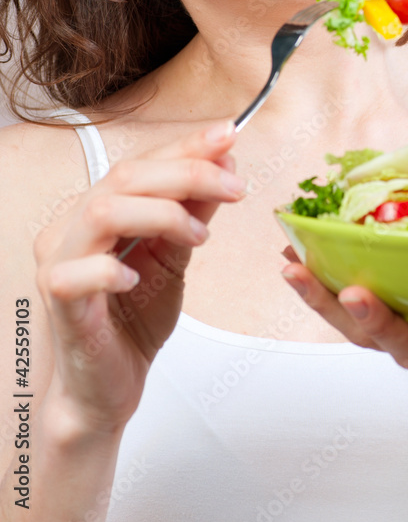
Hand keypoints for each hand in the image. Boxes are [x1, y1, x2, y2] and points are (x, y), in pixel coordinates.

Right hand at [34, 120, 245, 432]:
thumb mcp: (175, 255)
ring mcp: (61, 262)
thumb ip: (193, 211)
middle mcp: (74, 226)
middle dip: (188, 174)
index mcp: (99, 207)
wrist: (106, 386)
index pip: (142, 162)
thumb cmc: (133, 319)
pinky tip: (138, 278)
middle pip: (126, 177)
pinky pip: (76, 273)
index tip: (230, 135)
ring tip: (197, 237)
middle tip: (233, 187)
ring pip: (103, 211)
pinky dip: (111, 269)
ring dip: (162, 214)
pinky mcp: (59, 302)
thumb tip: (224, 165)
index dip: (188, 146)